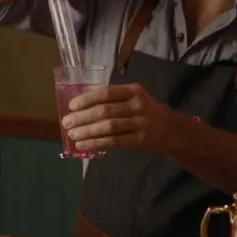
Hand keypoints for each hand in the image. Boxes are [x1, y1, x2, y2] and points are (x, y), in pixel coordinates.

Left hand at [61, 83, 182, 153]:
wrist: (170, 128)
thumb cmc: (144, 111)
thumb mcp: (132, 98)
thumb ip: (112, 99)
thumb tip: (80, 107)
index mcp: (133, 90)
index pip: (106, 93)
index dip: (87, 99)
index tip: (71, 106)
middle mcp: (138, 105)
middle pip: (105, 111)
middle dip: (83, 117)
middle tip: (67, 122)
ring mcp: (140, 123)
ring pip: (108, 127)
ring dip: (87, 132)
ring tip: (72, 135)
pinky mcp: (140, 139)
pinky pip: (114, 142)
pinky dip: (96, 143)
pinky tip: (84, 145)